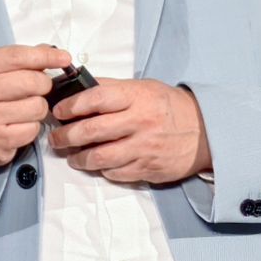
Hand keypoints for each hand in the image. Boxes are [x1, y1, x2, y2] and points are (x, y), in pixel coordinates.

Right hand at [0, 44, 69, 168]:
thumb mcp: (2, 71)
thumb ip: (27, 60)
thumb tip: (57, 54)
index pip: (18, 56)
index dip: (45, 56)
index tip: (64, 59)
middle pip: (32, 82)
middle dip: (43, 86)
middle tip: (37, 91)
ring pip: (37, 107)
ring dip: (38, 109)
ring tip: (25, 110)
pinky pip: (32, 130)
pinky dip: (32, 128)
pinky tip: (19, 126)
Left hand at [48, 79, 211, 184]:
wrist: (204, 131)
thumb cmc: (168, 106)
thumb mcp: (143, 87)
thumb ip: (112, 88)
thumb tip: (78, 87)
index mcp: (137, 97)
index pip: (96, 99)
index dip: (72, 106)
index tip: (58, 111)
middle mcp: (139, 122)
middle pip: (92, 131)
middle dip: (67, 136)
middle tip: (56, 138)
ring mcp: (144, 148)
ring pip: (101, 158)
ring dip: (80, 159)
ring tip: (72, 156)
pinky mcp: (148, 169)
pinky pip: (116, 173)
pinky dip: (102, 170)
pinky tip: (97, 165)